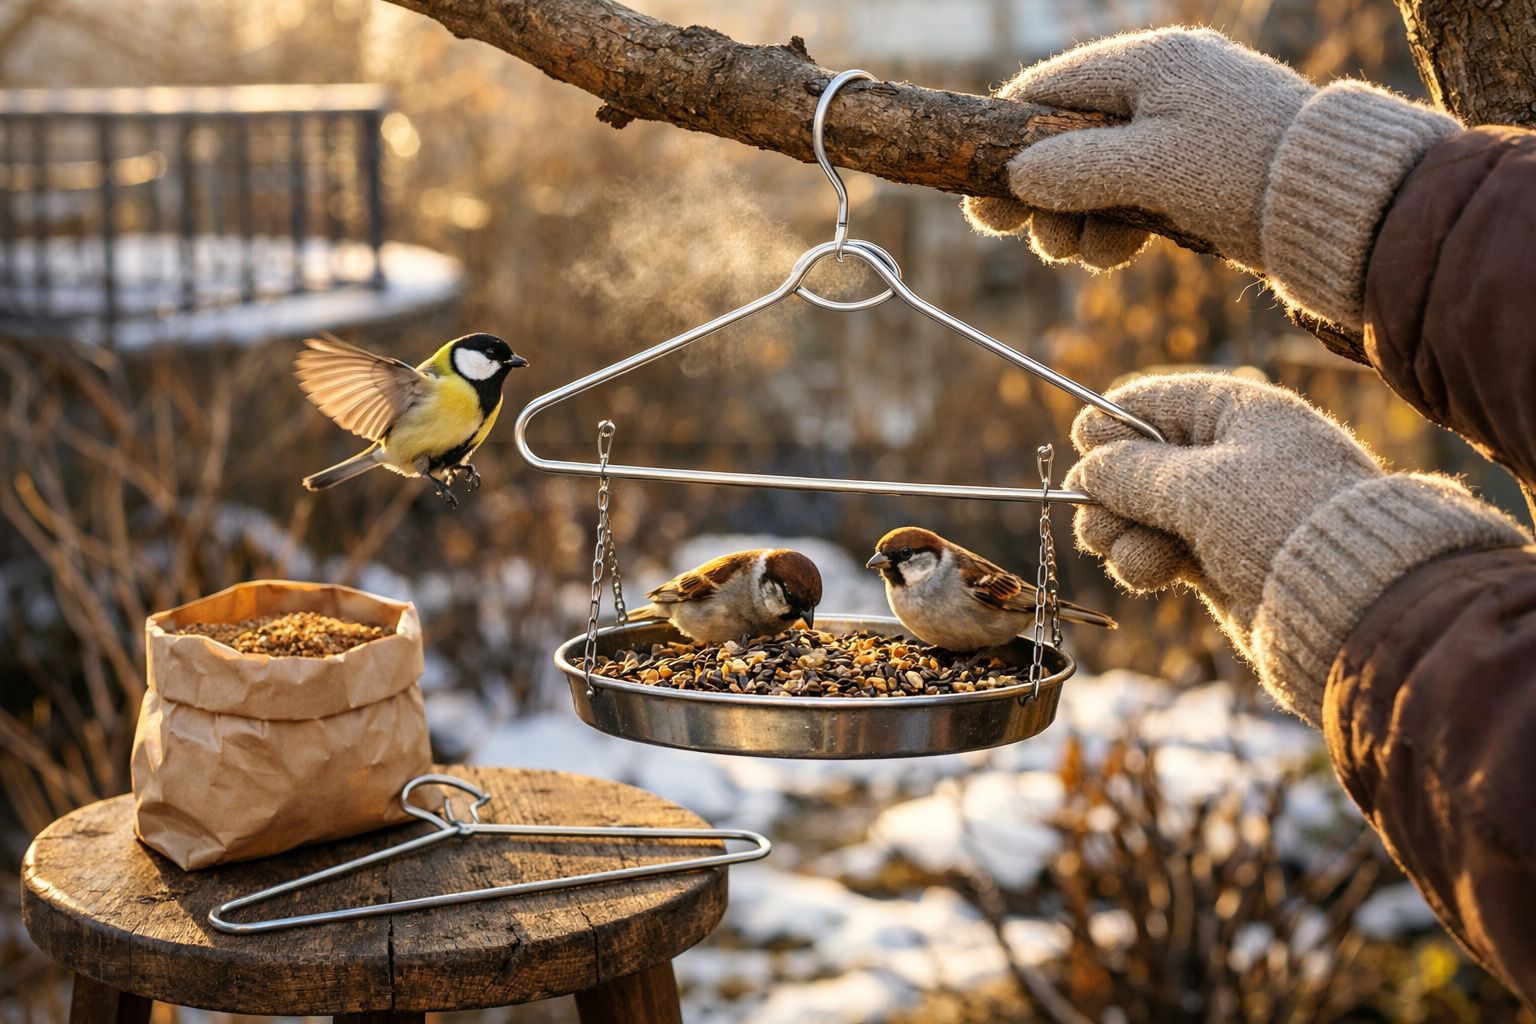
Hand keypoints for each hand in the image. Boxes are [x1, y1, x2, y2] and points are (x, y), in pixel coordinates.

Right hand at [965, 28, 1457, 328]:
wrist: (1345, 205)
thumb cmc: (1247, 172)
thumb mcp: (1151, 169)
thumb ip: (1076, 169)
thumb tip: (1016, 178)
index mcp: (1148, 63)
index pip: (1046, 90)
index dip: (1005, 145)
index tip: (981, 202)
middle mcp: (1160, 87)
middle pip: (1064, 140)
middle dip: (1044, 196)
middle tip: (1032, 239)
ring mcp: (1179, 130)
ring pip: (1095, 175)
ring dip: (1077, 220)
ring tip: (1087, 253)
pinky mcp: (1197, 173)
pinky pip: (1131, 196)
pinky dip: (1116, 227)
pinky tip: (1121, 253)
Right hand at [1065, 373, 1525, 723]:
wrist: (1350, 604)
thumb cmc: (1282, 523)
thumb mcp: (1201, 487)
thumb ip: (1132, 472)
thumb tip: (1086, 466)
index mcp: (1235, 411)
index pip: (1151, 402)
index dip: (1112, 425)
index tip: (1086, 448)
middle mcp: (1225, 455)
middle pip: (1132, 461)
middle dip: (1108, 492)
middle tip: (1099, 520)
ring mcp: (1218, 510)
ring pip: (1135, 511)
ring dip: (1122, 534)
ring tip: (1138, 557)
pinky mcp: (1212, 559)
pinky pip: (1152, 549)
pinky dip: (1142, 561)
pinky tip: (1155, 575)